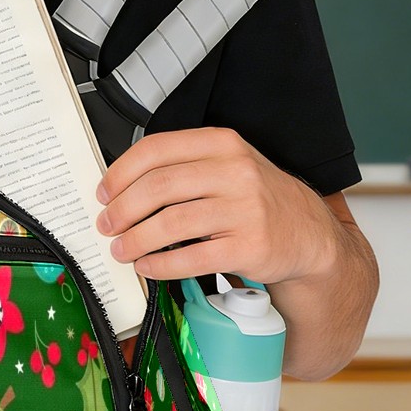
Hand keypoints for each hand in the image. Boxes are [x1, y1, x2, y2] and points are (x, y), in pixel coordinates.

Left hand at [95, 127, 338, 286]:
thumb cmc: (256, 199)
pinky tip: (148, 267)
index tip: (103, 193)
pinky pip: (192, 258)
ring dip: (136, 239)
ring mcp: (245, 209)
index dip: (120, 173)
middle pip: (159, 186)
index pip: (157, 149)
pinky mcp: (249, 246)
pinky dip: (161, 265)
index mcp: (222, 143)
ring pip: (172, 223)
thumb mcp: (226, 166)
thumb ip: (181, 168)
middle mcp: (235, 171)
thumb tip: (120, 188)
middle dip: (122, 209)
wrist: (306, 232)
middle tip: (107, 225)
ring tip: (122, 249)